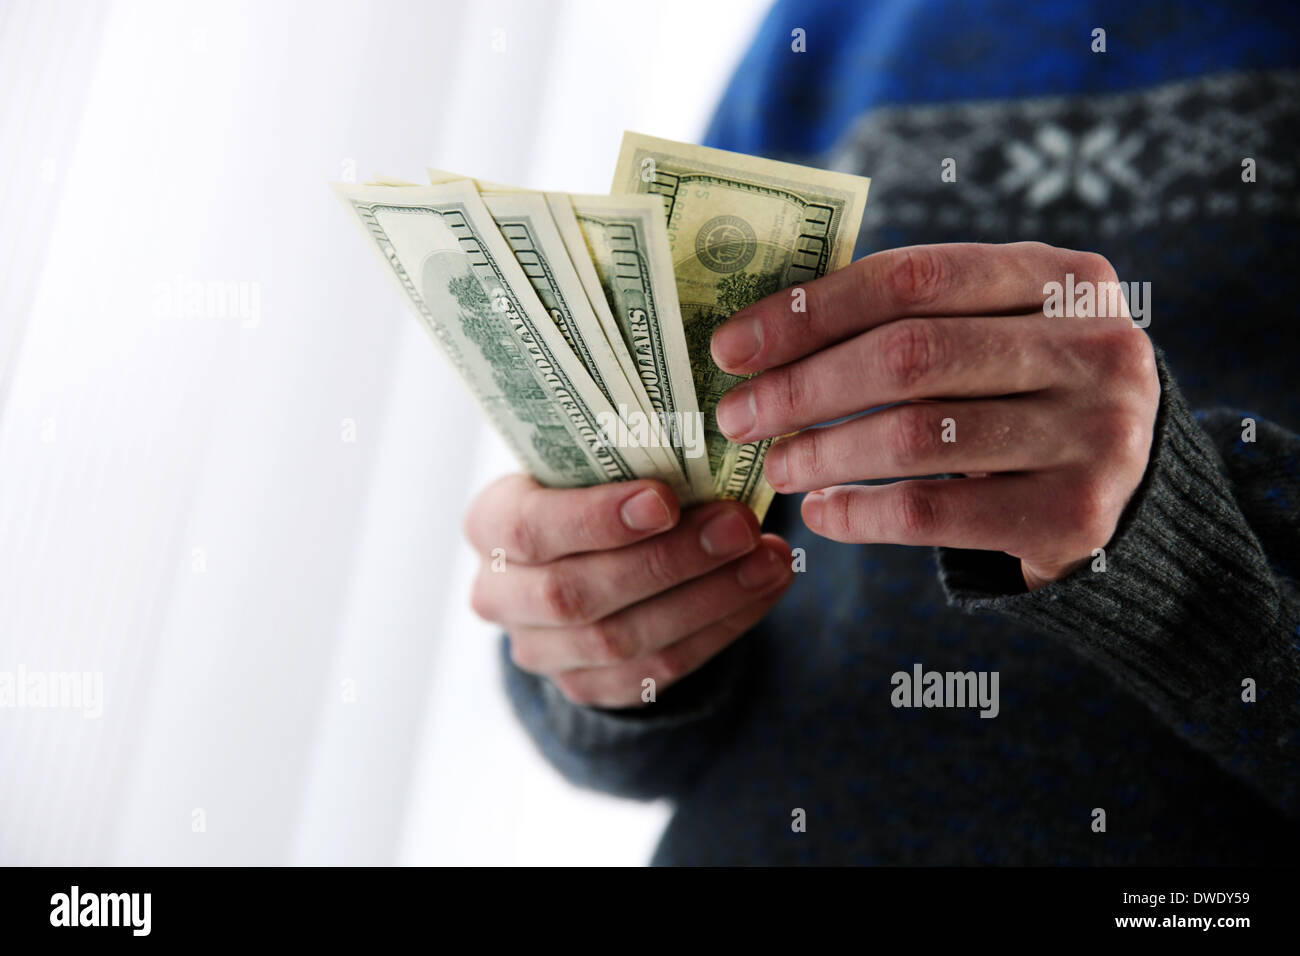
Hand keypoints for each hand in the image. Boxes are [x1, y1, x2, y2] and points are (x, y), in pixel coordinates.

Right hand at [464, 475, 793, 706]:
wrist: (580, 555)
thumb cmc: (590, 486)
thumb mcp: (585, 460)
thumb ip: (623, 454)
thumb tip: (706, 432)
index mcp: (488, 525)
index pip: (530, 530)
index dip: (597, 520)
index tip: (666, 500)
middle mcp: (500, 596)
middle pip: (578, 594)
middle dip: (669, 562)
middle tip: (739, 526)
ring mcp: (542, 651)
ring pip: (623, 641)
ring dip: (709, 599)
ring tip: (768, 560)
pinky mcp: (589, 687)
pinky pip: (658, 671)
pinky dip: (720, 629)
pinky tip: (762, 590)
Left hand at [710, 242, 1159, 589]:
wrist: (1128, 490)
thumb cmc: (1022, 394)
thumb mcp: (994, 332)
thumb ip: (910, 317)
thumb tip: (758, 338)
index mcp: (1064, 278)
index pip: (912, 276)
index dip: (810, 311)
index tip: (732, 347)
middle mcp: (1095, 347)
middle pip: (909, 356)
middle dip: (803, 388)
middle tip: (738, 417)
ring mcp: (1095, 434)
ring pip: (915, 438)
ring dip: (823, 453)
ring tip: (776, 466)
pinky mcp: (1074, 515)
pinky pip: (931, 514)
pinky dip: (858, 514)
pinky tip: (821, 512)